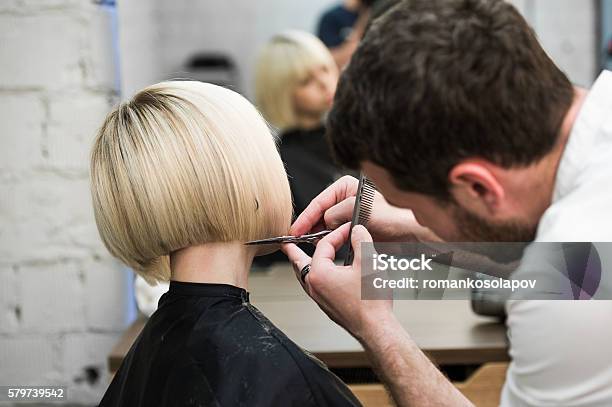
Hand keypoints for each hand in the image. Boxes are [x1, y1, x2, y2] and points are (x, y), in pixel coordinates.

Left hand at [282, 223, 392, 340]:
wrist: (375, 328)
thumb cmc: (370, 301)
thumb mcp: (368, 262)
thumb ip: (360, 241)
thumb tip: (357, 230)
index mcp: (319, 274)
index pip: (324, 245)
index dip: (337, 233)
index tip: (349, 229)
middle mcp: (314, 286)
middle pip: (299, 262)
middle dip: (293, 250)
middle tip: (285, 242)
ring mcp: (319, 297)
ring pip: (304, 275)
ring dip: (301, 263)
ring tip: (298, 257)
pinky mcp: (327, 305)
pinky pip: (313, 285)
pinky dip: (313, 274)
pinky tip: (322, 274)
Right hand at [291, 175, 438, 242]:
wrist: (409, 233)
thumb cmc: (392, 217)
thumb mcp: (357, 210)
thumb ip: (336, 213)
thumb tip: (324, 221)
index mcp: (346, 187)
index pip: (319, 202)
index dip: (306, 217)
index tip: (296, 229)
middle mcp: (345, 198)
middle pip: (320, 213)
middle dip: (310, 226)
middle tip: (298, 238)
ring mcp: (348, 213)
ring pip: (326, 225)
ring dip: (319, 234)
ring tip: (311, 243)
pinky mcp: (353, 227)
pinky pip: (334, 233)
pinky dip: (328, 240)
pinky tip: (324, 246)